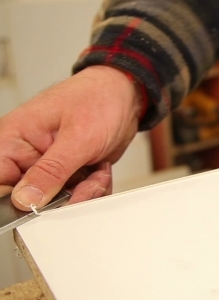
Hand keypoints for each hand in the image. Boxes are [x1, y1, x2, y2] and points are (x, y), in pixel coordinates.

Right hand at [0, 65, 141, 210]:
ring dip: (83, 192)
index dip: (16, 200)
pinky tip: (100, 170)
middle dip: (63, 197)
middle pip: (31, 199)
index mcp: (14, 140)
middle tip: (83, 182)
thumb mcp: (76, 138)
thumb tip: (24, 199)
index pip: (0, 182)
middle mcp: (28, 155)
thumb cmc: (98, 99)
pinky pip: (77, 195)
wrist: (125, 94)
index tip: (40, 205)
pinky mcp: (69, 172)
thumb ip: (50, 171)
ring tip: (96, 171)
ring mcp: (49, 166)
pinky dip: (93, 188)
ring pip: (58, 201)